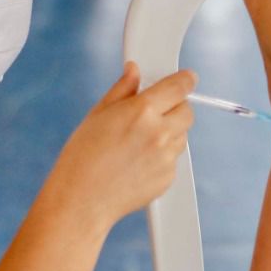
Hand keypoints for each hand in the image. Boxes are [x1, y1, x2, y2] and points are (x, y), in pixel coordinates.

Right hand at [49, 62, 195, 229]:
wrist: (82, 200)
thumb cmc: (82, 157)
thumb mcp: (98, 114)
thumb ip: (122, 89)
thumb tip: (134, 71)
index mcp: (142, 111)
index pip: (179, 87)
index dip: (185, 80)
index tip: (188, 78)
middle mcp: (159, 133)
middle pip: (187, 111)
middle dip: (176, 107)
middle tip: (157, 112)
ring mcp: (166, 157)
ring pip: (181, 136)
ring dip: (170, 133)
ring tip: (139, 142)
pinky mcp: (168, 178)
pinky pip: (173, 160)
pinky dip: (162, 157)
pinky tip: (137, 162)